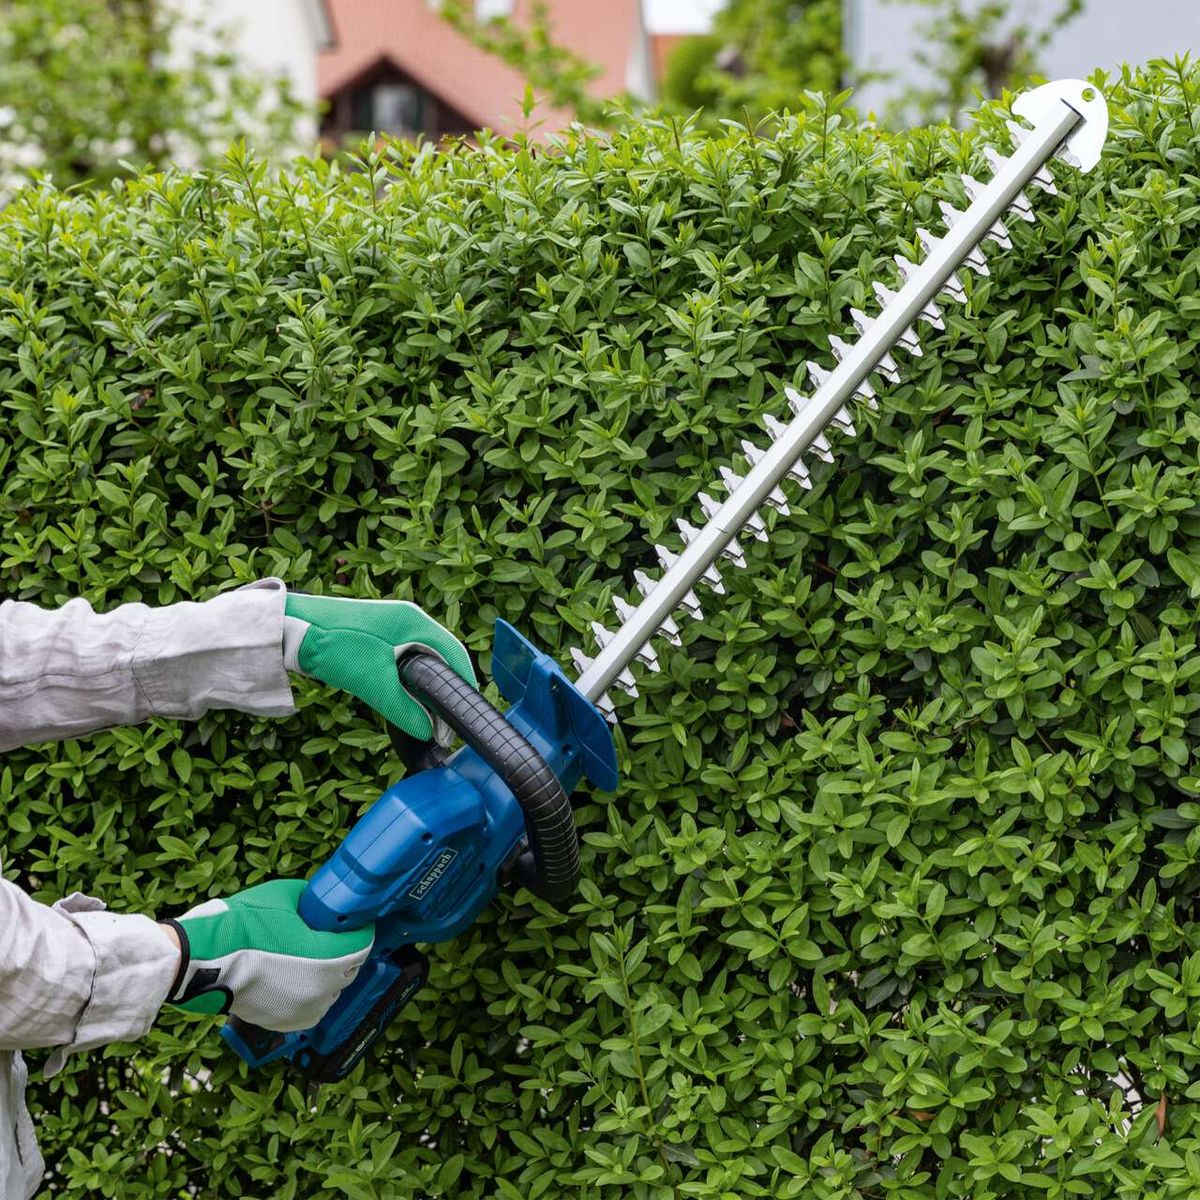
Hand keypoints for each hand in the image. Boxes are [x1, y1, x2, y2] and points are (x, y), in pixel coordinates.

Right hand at [162, 879, 373, 1032]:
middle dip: (346, 949)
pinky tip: (296, 975)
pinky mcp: (285, 1022)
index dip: (360, 928)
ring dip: (329, 973)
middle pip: (351, 967)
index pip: (363, 943)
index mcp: (327, 958)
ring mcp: (303, 1009)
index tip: (355, 921)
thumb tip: (329, 903)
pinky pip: (311, 1006)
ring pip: (333, 989)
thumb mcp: (288, 896)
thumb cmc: (244, 924)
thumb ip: (316, 902)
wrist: (202, 958)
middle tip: (332, 934)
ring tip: (311, 955)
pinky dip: (310, 992)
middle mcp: (321, 989)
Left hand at [283, 593, 476, 740]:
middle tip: (448, 721)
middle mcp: (409, 619)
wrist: (289, 630)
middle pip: (442, 656)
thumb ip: (405, 709)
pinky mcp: (377, 636)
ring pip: (424, 659)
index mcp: (415, 621)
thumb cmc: (333, 647)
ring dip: (429, 685)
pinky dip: (412, 680)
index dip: (465, 684)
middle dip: (448, 688)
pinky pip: (407, 659)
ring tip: (432, 715)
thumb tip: (431, 732)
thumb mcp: (373, 682)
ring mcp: (392, 625)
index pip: (455, 653)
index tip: (468, 712)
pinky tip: (407, 698)